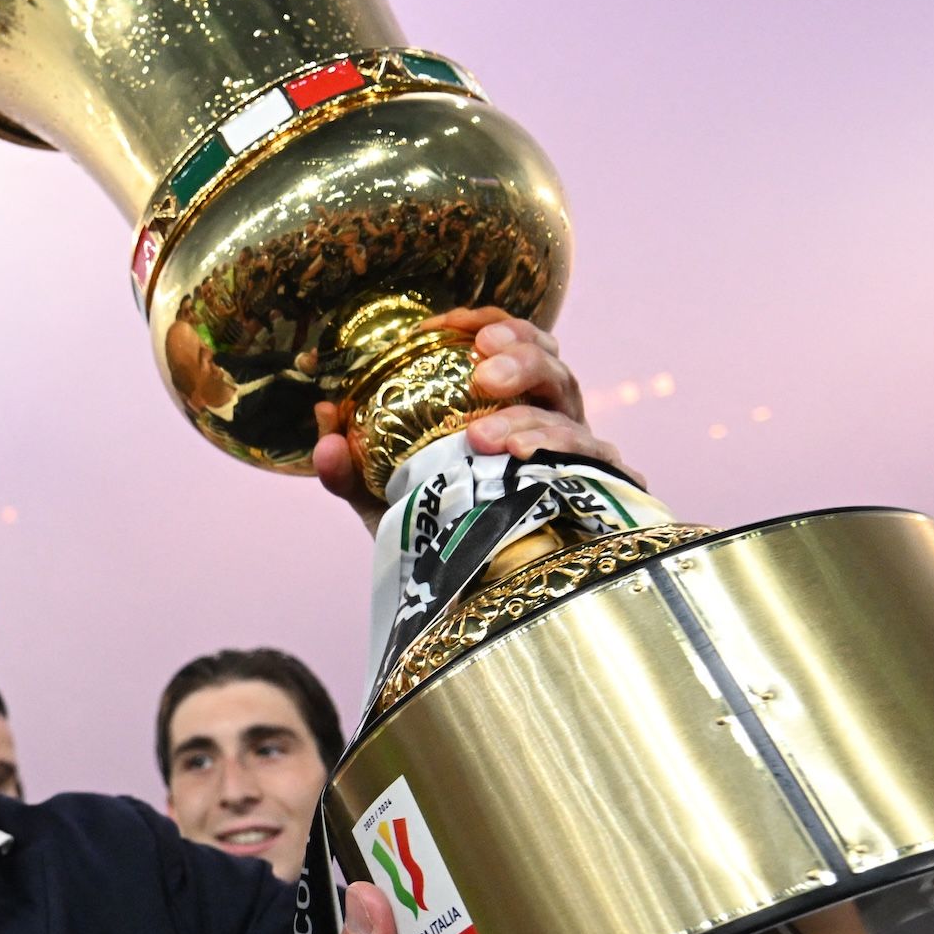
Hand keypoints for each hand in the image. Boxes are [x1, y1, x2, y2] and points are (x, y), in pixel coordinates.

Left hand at [312, 309, 630, 531]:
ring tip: (482, 435)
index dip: (485, 323)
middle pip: (551, 366)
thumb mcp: (389, 505)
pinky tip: (524, 460)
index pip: (512, 343)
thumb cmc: (443, 541)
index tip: (443, 327)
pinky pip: (596, 465)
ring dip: (528, 413)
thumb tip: (324, 426)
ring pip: (571, 412)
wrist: (483, 609)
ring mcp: (583, 459)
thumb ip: (353, 471)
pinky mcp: (609, 497)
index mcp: (511, 406)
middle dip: (519, 356)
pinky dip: (559, 453)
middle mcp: (553, 423)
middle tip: (482, 370)